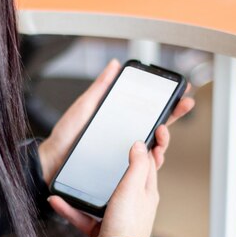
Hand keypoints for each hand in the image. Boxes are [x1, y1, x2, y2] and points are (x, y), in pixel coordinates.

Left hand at [38, 59, 194, 184]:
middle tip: (184, 106)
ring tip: (163, 133)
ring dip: (163, 142)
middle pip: (156, 128)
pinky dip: (149, 164)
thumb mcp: (85, 107)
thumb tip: (114, 65)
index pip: (148, 111)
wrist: (51, 161)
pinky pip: (138, 169)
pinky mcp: (118, 171)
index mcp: (119, 121)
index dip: (166, 103)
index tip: (181, 92)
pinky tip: (154, 157)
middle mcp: (123, 138)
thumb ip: (100, 87)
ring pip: (151, 150)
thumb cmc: (65, 135)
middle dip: (173, 117)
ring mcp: (122, 155)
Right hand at [48, 141, 158, 236]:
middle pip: (124, 179)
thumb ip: (137, 165)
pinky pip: (83, 215)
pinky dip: (70, 208)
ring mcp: (116, 216)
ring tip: (72, 178)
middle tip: (105, 150)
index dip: (148, 147)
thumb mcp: (133, 188)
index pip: (149, 164)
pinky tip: (57, 201)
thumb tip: (140, 145)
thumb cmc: (126, 226)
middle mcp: (133, 204)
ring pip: (98, 197)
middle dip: (113, 165)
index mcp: (146, 192)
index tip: (145, 133)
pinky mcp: (101, 229)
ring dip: (84, 189)